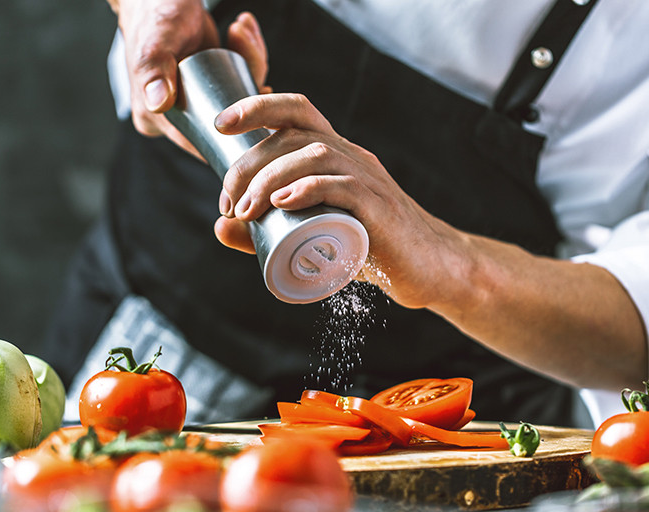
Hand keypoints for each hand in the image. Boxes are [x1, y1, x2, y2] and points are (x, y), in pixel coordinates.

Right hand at [116, 0, 269, 154]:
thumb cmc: (153, 14)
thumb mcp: (155, 43)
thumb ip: (154, 70)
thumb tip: (158, 104)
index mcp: (156, 119)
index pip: (200, 143)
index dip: (234, 135)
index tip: (257, 105)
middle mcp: (175, 116)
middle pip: (225, 122)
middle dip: (248, 91)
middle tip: (250, 54)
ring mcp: (193, 101)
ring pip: (236, 101)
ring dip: (251, 66)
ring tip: (240, 31)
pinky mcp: (208, 85)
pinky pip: (237, 83)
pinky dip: (247, 58)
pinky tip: (243, 32)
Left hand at [211, 93, 460, 309]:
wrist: (429, 269)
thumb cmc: (370, 248)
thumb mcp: (313, 236)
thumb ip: (265, 232)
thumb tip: (219, 226)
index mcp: (335, 155)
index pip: (297, 110)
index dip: (257, 106)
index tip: (221, 126)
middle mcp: (352, 157)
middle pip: (295, 134)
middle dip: (249, 163)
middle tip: (228, 203)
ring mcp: (369, 180)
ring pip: (315, 155)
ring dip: (269, 177)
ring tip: (246, 210)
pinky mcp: (380, 210)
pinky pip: (344, 185)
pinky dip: (308, 189)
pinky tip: (282, 202)